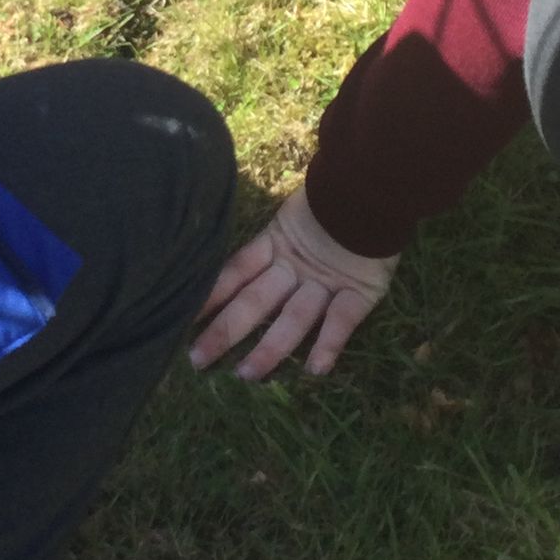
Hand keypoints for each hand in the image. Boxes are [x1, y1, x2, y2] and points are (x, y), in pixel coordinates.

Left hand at [190, 186, 399, 380]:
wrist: (376, 184)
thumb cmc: (335, 198)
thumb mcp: (293, 214)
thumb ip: (272, 236)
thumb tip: (224, 248)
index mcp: (276, 244)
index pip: (235, 271)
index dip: (210, 294)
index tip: (182, 318)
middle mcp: (295, 267)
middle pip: (255, 302)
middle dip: (225, 331)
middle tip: (196, 361)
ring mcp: (326, 280)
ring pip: (293, 318)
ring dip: (270, 348)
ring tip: (246, 375)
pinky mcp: (359, 290)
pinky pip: (343, 320)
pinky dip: (329, 344)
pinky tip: (315, 370)